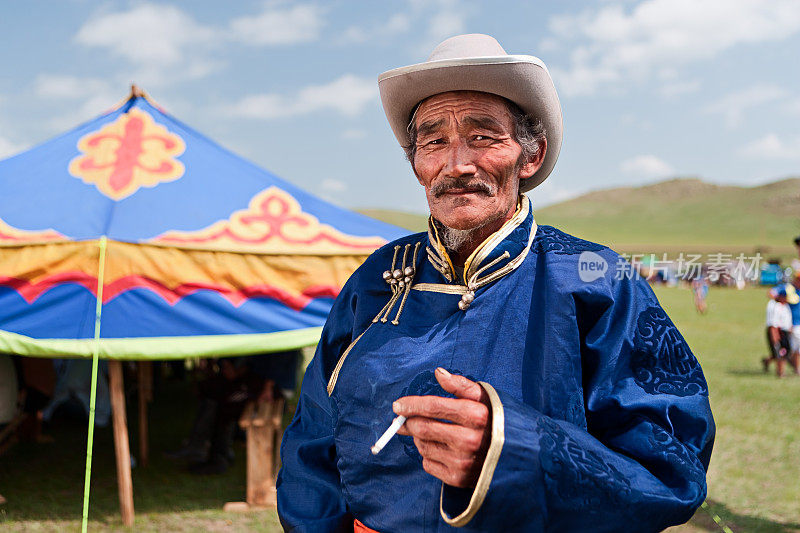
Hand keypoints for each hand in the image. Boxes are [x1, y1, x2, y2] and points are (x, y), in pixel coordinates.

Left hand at [393, 367, 490, 487]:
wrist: (517, 456)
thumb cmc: (496, 421)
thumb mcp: (486, 398)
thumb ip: (461, 385)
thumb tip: (438, 373)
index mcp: (476, 415)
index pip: (434, 407)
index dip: (412, 405)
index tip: (398, 405)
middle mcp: (469, 440)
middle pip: (423, 428)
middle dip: (409, 422)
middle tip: (405, 419)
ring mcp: (463, 461)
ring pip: (423, 446)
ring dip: (419, 437)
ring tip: (430, 432)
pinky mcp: (458, 479)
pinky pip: (428, 464)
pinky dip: (427, 455)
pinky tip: (440, 449)